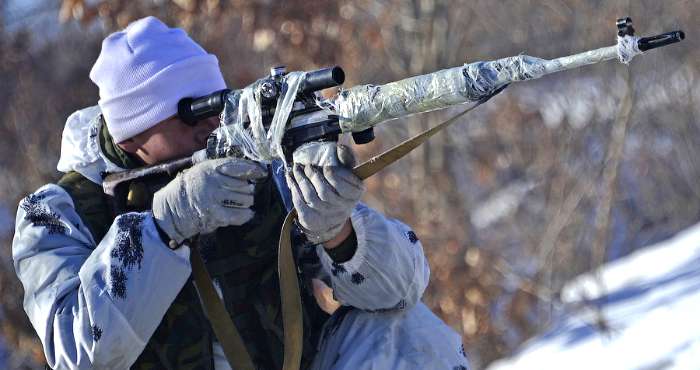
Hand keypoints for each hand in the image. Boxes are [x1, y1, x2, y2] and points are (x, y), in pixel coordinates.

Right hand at [152, 157, 267, 243]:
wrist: (170, 209)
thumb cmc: (190, 188)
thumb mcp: (202, 171)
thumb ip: (221, 170)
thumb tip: (249, 171)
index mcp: (210, 168)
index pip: (237, 166)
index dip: (253, 169)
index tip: (262, 172)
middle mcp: (213, 181)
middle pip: (244, 185)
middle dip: (248, 190)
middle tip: (245, 193)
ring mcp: (213, 198)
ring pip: (244, 199)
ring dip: (247, 202)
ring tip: (243, 203)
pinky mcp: (214, 215)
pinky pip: (239, 214)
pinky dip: (246, 215)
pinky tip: (247, 214)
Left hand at [286, 142, 364, 243]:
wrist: (332, 209)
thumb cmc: (340, 183)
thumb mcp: (348, 170)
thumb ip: (346, 159)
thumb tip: (340, 148)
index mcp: (355, 194)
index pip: (343, 187)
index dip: (332, 176)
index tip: (326, 168)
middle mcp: (343, 208)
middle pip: (325, 193)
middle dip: (313, 176)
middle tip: (307, 166)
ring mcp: (327, 216)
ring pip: (311, 198)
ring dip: (301, 181)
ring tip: (296, 169)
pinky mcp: (313, 220)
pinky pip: (301, 205)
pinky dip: (294, 190)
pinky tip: (291, 180)